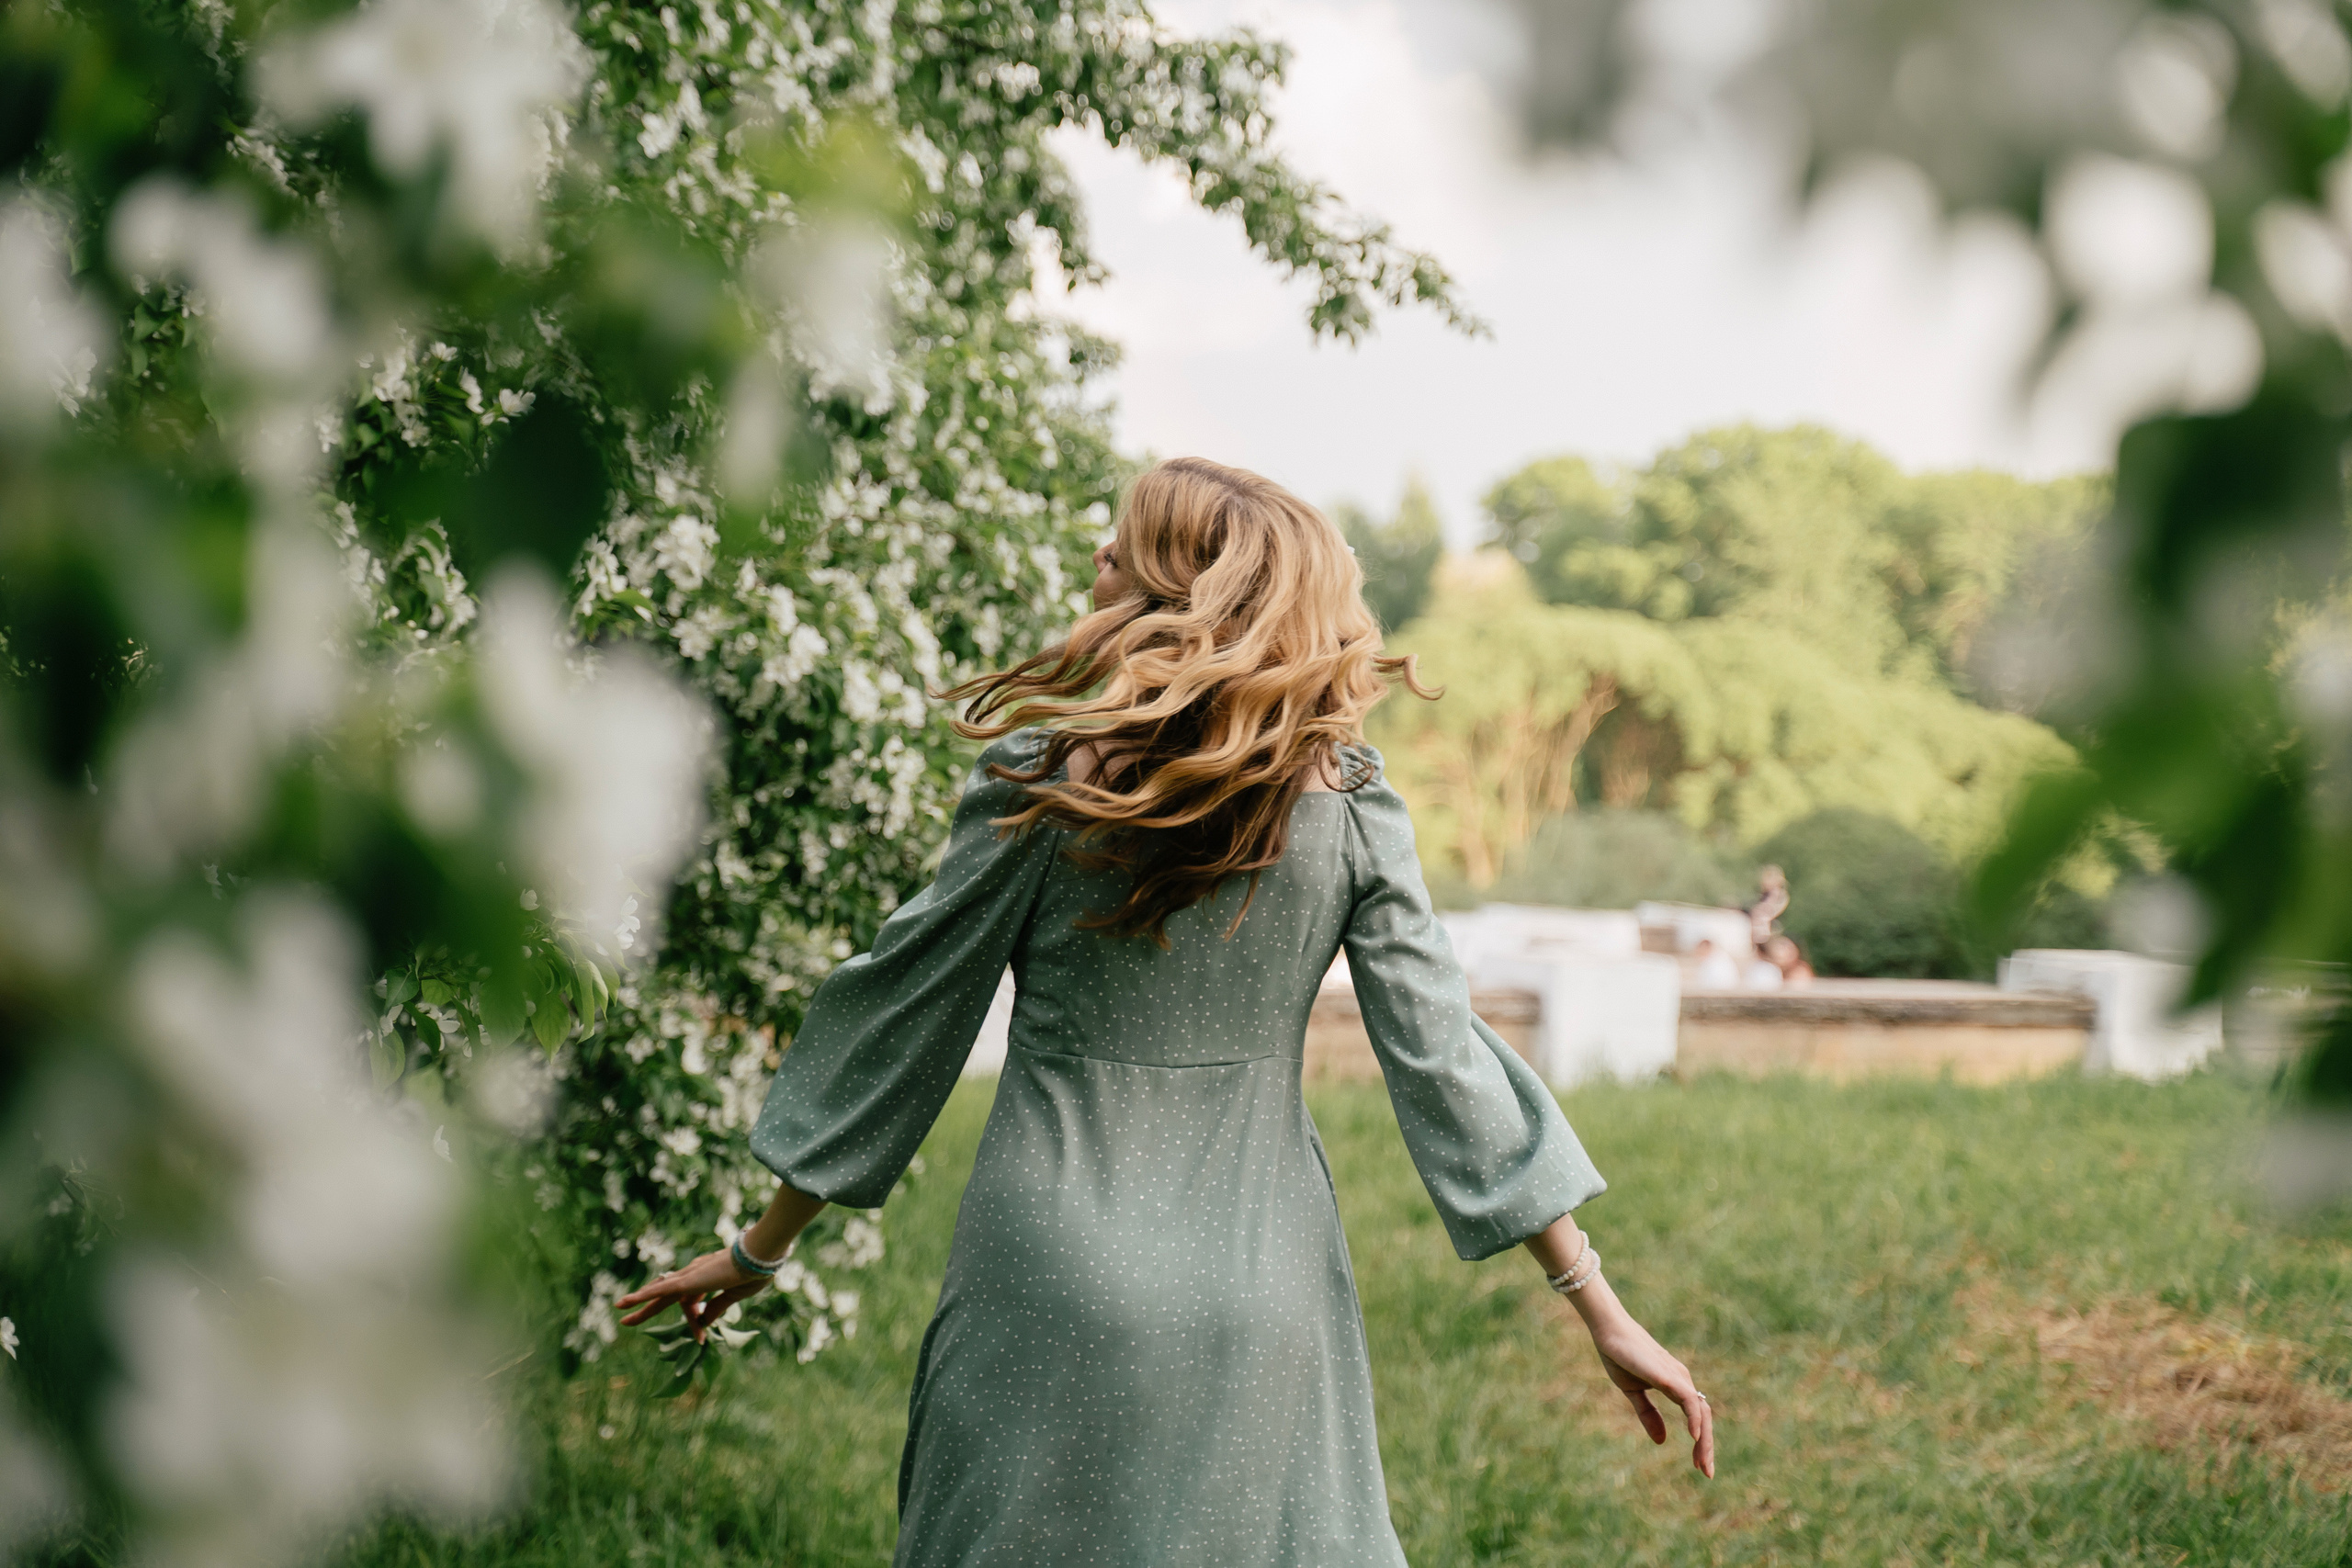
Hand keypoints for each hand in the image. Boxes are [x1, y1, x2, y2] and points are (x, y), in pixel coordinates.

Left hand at [615, 1247, 769, 1342]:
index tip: (700, 1338)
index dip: (694, 1321)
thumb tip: (705, 1323)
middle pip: (665, 1294)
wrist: (759, 1257)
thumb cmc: (754, 1272)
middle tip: (628, 1317)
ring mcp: (690, 1277)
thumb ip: (717, 1307)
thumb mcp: (734, 1296)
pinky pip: (661, 1290)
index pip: (691, 1302)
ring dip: (639, 1301)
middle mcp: (694, 1275)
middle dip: (647, 1307)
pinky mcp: (688, 1281)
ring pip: (658, 1291)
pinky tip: (628, 1301)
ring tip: (620, 1307)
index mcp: (706, 1279)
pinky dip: (644, 1295)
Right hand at [1577, 1293, 1715, 1478]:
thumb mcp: (1633, 1392)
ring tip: (1701, 1463)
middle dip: (1706, 1446)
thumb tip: (1662, 1441)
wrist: (1609, 1332)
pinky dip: (1694, 1419)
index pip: (1696, 1416)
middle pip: (1704, 1417)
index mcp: (1675, 1385)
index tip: (1698, 1465)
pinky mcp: (1670, 1376)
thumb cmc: (1620, 1356)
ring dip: (1704, 1439)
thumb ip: (1648, 1415)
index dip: (1700, 1441)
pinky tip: (1694, 1436)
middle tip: (1706, 1473)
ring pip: (1701, 1412)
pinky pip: (1690, 1401)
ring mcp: (1678, 1377)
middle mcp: (1682, 1381)